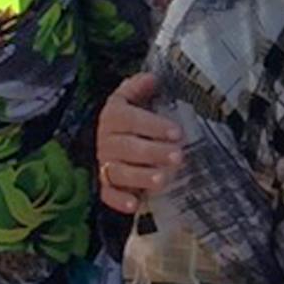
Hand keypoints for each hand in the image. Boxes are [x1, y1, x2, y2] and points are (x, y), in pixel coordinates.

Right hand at [97, 71, 183, 213]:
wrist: (108, 138)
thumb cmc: (129, 118)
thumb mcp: (131, 98)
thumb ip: (138, 88)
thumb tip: (151, 78)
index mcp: (113, 117)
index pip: (131, 119)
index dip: (154, 126)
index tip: (177, 133)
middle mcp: (106, 141)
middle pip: (127, 148)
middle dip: (153, 153)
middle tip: (178, 157)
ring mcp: (104, 164)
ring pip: (119, 172)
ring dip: (140, 177)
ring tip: (162, 180)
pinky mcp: (105, 185)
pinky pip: (108, 194)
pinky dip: (119, 200)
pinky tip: (134, 205)